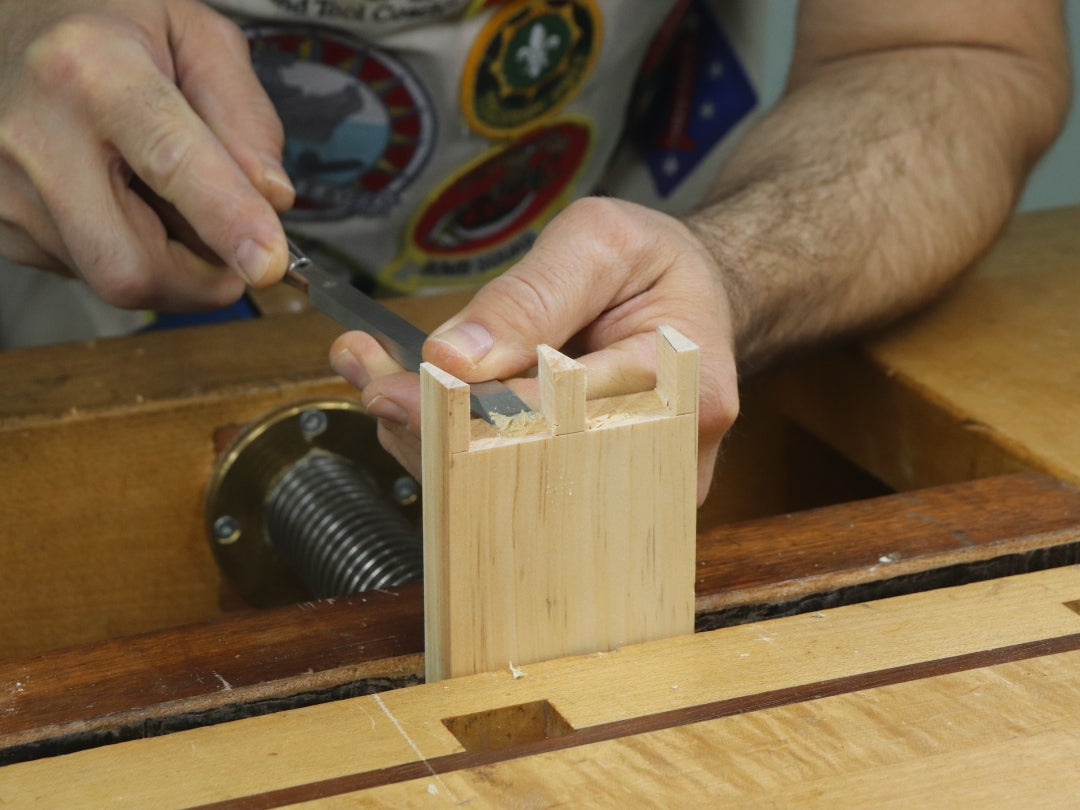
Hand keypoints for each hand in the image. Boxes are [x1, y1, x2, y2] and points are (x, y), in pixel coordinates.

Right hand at [0, 0, 292, 309]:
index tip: (267, 263)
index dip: (227, 222)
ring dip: (168, 262)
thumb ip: (244, 115)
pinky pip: (87, 272)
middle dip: (203, 277)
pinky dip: (128, 252)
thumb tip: (271, 197)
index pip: (172, 164)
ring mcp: (5, 189)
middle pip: (133, 266)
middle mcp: (35, 135)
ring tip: (160, 194)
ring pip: (114, 281)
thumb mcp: (192, 34)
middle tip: (231, 243)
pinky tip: (120, 199)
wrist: (5, 21)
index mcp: (91, 69)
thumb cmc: (100, 23)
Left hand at [331, 197, 739, 503]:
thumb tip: (453, 359)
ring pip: (508, 490)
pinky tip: (409, 402)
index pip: (564, 418)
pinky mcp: (593, 495)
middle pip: (529, 470)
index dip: (470, 408)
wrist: (687, 304)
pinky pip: (509, 486)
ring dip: (428, 437)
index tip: (397, 385)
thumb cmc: (654, 267)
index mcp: (686, 390)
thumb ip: (532, 294)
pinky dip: (450, 446)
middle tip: (370, 383)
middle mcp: (663, 457)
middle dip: (433, 429)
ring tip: (373, 378)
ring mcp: (628, 487)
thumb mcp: (601, 241)